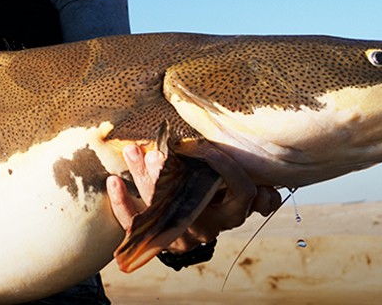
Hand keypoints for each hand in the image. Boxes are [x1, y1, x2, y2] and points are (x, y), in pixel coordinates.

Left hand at [105, 144, 281, 254]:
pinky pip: (134, 223)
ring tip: (132, 151)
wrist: (189, 229)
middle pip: (190, 200)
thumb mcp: (237, 195)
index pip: (241, 192)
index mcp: (231, 213)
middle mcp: (206, 226)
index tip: (207, 146)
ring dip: (143, 177)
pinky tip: (114, 182)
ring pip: (159, 207)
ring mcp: (178, 233)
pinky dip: (122, 203)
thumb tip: (268, 194)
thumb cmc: (216, 198)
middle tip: (156, 153)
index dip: (227, 168)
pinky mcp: (153, 235)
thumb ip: (253, 191)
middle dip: (171, 175)